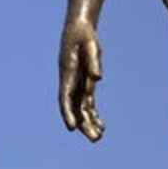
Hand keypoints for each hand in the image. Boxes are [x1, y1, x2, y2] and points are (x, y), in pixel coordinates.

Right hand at [58, 18, 105, 142]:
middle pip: (75, 107)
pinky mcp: (84, 84)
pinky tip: (101, 125)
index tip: (72, 128)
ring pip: (81, 108)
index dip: (68, 113)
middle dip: (83, 124)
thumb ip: (94, 62)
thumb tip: (98, 78)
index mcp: (68, 73)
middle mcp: (69, 82)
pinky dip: (93, 114)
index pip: (66, 98)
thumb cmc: (85, 36)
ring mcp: (76, 84)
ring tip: (99, 137)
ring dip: (89, 122)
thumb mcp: (92, 46)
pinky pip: (87, 103)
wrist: (78, 29)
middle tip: (95, 139)